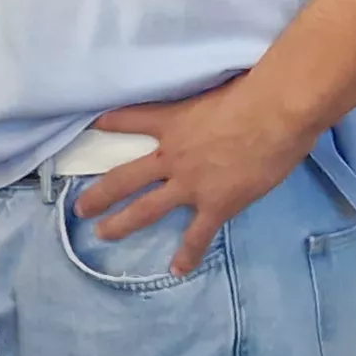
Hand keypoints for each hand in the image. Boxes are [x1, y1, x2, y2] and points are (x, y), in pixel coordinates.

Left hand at [70, 79, 319, 274]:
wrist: (274, 113)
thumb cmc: (254, 90)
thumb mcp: (216, 86)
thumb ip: (209, 98)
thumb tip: (223, 94)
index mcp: (173, 122)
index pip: (131, 119)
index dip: (109, 123)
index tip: (92, 126)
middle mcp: (172, 156)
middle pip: (124, 178)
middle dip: (100, 194)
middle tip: (80, 208)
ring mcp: (190, 184)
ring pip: (146, 209)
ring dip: (122, 224)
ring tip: (103, 234)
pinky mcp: (215, 204)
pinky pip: (197, 235)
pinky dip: (187, 254)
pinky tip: (177, 270)